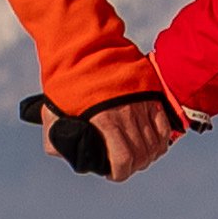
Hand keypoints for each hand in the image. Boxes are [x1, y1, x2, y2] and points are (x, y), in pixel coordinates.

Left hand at [19, 90, 202, 179]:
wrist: (85, 46)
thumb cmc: (67, 80)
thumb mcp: (52, 113)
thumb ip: (57, 140)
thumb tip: (67, 155)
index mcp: (105, 123)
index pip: (123, 162)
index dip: (118, 172)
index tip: (110, 170)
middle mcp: (128, 116)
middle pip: (142, 156)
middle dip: (133, 165)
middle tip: (122, 162)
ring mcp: (142, 105)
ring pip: (155, 144)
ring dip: (146, 154)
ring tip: (135, 154)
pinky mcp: (152, 96)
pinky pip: (164, 128)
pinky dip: (160, 141)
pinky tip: (150, 143)